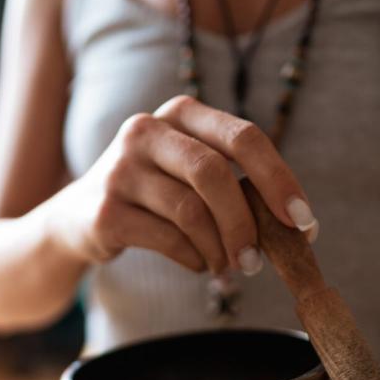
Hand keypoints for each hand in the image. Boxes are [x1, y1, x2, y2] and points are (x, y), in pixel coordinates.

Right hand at [43, 96, 319, 277]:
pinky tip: (197, 263)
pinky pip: (168, 239)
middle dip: (245, 223)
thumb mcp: (191, 174)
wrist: (76, 218)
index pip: (244, 137)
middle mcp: (146, 130)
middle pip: (215, 174)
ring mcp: (120, 169)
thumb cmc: (154, 196)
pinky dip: (193, 258)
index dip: (279, 180)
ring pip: (191, 212)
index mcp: (180, 112)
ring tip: (226, 266)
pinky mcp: (106, 211)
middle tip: (257, 261)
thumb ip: (236, 185)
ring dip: (220, 248)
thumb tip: (296, 226)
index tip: (303, 221)